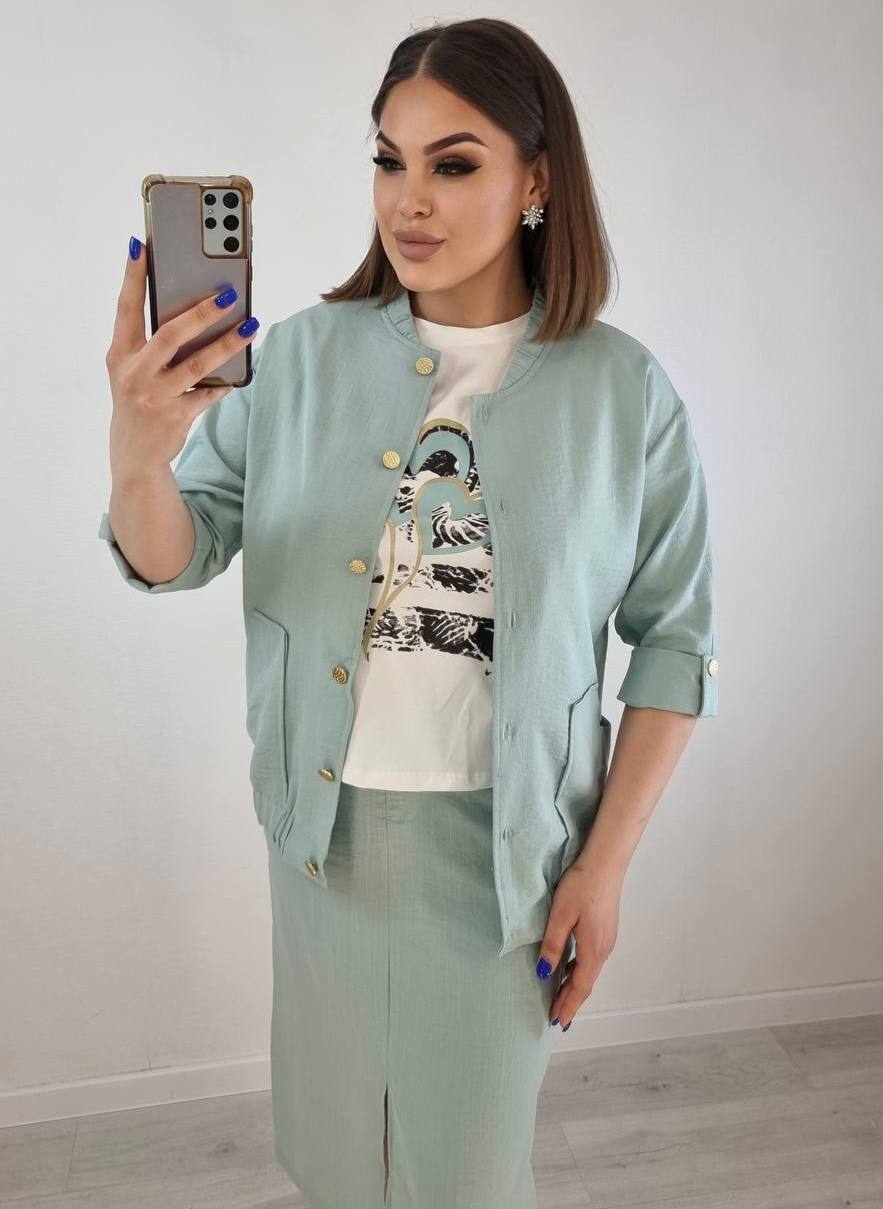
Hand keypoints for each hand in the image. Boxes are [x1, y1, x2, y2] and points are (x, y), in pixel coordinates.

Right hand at [105, 235, 259, 479]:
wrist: (134, 455)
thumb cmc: (138, 400)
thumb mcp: (133, 370)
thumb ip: (152, 343)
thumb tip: (194, 310)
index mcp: (120, 354)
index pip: (126, 308)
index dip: (133, 277)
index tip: (141, 246)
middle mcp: (134, 373)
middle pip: (170, 335)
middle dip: (200, 312)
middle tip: (227, 294)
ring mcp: (155, 396)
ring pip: (197, 364)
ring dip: (227, 343)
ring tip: (250, 325)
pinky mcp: (176, 416)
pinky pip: (208, 393)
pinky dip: (225, 381)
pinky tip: (241, 370)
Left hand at [536, 859, 622, 1030]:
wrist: (606, 863)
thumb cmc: (582, 886)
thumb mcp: (561, 915)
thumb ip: (552, 945)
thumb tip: (543, 973)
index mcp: (593, 950)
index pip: (579, 987)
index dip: (567, 1005)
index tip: (557, 1022)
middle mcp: (604, 949)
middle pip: (586, 983)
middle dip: (571, 1002)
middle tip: (556, 1019)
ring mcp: (607, 940)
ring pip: (589, 972)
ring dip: (575, 988)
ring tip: (561, 1000)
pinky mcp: (605, 930)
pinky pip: (592, 960)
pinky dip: (580, 972)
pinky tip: (570, 971)